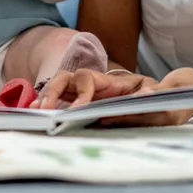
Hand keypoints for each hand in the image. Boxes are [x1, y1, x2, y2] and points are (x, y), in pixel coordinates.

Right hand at [33, 68, 155, 109]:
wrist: (157, 96)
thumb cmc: (154, 94)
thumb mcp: (157, 92)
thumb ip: (151, 93)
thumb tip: (144, 96)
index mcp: (107, 81)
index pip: (87, 79)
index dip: (81, 92)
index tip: (80, 109)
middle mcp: (92, 85)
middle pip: (65, 79)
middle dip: (53, 91)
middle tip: (46, 109)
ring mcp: (83, 93)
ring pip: (58, 88)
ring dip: (46, 98)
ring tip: (35, 112)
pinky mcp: (80, 103)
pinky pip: (59, 101)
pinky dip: (47, 105)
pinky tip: (37, 114)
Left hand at [97, 67, 192, 127]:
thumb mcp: (176, 82)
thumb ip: (159, 90)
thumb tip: (142, 97)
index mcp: (170, 112)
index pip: (140, 114)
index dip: (121, 115)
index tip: (103, 115)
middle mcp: (166, 122)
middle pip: (136, 123)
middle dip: (115, 121)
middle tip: (94, 118)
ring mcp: (165, 125)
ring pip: (137, 125)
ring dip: (119, 122)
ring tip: (97, 119)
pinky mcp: (162, 123)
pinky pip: (142, 124)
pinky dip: (128, 121)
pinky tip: (113, 118)